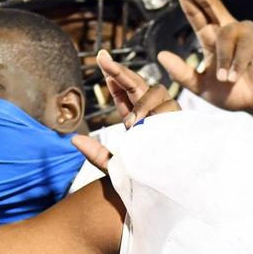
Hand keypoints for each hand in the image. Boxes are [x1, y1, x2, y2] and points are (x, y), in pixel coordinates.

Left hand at [73, 48, 182, 172]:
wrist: (166, 195)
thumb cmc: (142, 182)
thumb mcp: (113, 168)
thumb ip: (95, 154)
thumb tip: (73, 138)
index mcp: (136, 120)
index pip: (124, 92)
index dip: (114, 75)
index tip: (102, 60)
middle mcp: (152, 114)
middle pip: (137, 84)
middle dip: (121, 71)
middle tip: (103, 58)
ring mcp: (166, 117)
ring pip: (156, 91)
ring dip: (142, 99)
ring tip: (131, 122)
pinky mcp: (179, 124)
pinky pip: (170, 106)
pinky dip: (156, 110)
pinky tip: (142, 122)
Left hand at [161, 0, 252, 136]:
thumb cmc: (234, 93)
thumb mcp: (201, 86)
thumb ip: (182, 73)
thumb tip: (161, 55)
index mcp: (212, 37)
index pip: (197, 12)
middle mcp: (229, 28)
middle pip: (210, 2)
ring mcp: (246, 30)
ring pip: (224, 35)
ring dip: (222, 59)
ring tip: (226, 79)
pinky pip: (243, 45)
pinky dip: (236, 63)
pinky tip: (235, 75)